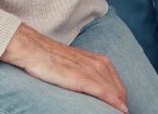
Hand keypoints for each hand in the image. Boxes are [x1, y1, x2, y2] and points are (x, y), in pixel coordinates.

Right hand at [2, 23, 128, 111]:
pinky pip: (101, 90)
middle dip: (123, 100)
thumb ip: (85, 73)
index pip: (116, 80)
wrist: (33, 49)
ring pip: (112, 89)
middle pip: (118, 86)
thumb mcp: (73, 64)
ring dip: (120, 102)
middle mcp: (96, 62)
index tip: (122, 107)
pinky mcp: (79, 77)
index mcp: (97, 59)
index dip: (120, 95)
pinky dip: (112, 100)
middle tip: (124, 113)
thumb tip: (89, 87)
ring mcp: (88, 69)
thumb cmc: (50, 59)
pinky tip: (119, 109)